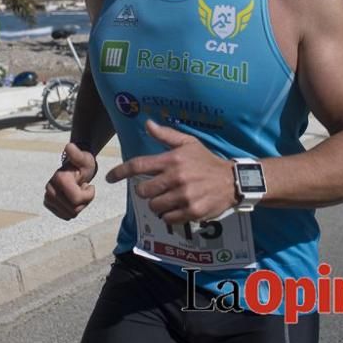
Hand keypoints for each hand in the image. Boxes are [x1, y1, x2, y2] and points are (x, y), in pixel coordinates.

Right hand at [43, 143, 96, 219]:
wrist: (74, 169)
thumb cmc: (82, 163)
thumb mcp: (84, 159)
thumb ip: (77, 154)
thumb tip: (69, 146)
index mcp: (59, 179)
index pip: (77, 200)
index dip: (89, 195)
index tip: (88, 184)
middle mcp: (49, 189)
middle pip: (74, 209)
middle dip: (84, 201)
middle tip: (83, 188)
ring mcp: (47, 198)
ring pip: (71, 214)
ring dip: (79, 205)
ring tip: (78, 191)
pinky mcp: (48, 205)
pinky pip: (66, 216)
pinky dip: (73, 209)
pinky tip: (73, 198)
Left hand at [105, 120, 237, 224]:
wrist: (232, 181)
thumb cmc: (206, 161)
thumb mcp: (189, 143)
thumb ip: (166, 135)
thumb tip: (147, 124)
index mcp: (172, 160)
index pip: (139, 165)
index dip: (120, 172)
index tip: (109, 178)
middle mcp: (176, 177)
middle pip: (144, 191)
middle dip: (146, 191)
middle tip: (157, 189)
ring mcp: (184, 196)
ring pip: (154, 206)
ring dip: (158, 204)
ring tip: (170, 199)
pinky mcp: (192, 211)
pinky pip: (168, 218)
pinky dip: (169, 215)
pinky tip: (179, 207)